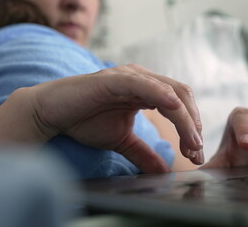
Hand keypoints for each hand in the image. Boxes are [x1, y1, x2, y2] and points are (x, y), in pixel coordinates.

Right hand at [30, 64, 203, 172]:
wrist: (51, 113)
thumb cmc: (84, 120)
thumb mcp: (122, 141)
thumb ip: (143, 153)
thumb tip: (163, 171)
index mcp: (147, 91)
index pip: (180, 105)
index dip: (192, 129)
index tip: (195, 154)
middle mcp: (143, 79)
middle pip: (182, 97)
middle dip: (194, 126)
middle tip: (196, 151)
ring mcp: (130, 77)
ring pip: (170, 92)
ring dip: (185, 119)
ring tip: (191, 142)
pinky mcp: (115, 79)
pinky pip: (144, 84)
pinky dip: (162, 94)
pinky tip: (174, 108)